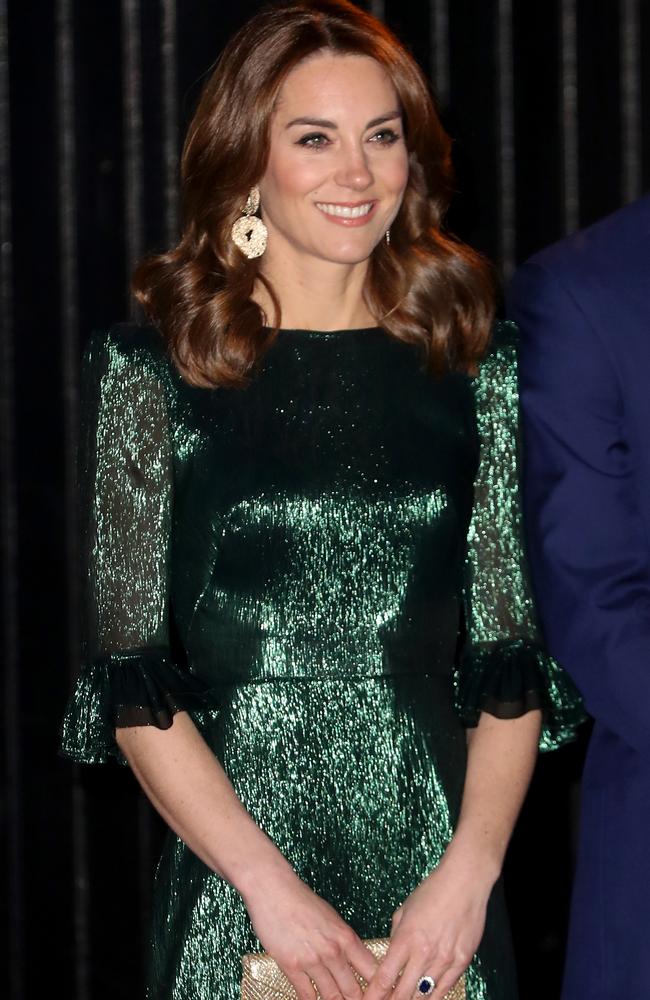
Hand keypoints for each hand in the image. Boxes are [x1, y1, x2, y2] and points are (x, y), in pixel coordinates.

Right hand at [243, 867, 377, 999]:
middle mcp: (333, 951)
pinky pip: (307, 995)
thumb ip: (344, 941)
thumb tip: (354, 962)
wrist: (274, 889)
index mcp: (346, 937)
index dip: (378, 989)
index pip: (372, 972)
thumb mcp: (331, 918)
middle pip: (354, 992)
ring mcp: (312, 960)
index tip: (378, 996)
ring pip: (331, 997)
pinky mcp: (292, 966)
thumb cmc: (302, 900)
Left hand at [364, 857, 493, 999]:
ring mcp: (444, 959)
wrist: (464, 882)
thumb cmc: (432, 891)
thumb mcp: (405, 910)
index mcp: (405, 938)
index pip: (385, 977)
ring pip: (425, 995)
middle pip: (403, 993)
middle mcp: (424, 953)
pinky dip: (435, 995)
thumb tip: (394, 957)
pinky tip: (427, 997)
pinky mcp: (462, 961)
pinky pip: (446, 988)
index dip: (374, 995)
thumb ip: (397, 936)